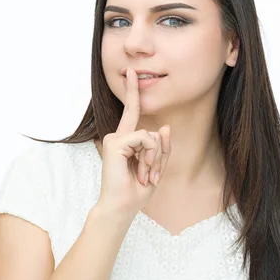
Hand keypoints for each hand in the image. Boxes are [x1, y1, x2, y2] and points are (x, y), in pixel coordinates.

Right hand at [96, 67, 171, 217]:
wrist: (121, 206)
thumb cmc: (136, 191)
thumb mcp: (156, 168)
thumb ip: (162, 147)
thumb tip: (165, 127)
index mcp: (125, 141)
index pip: (132, 112)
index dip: (133, 92)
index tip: (131, 72)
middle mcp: (117, 136)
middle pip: (150, 129)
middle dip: (155, 153)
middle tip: (146, 172)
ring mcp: (114, 138)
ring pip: (152, 136)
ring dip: (154, 159)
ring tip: (144, 177)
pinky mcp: (116, 142)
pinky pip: (145, 138)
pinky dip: (149, 156)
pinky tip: (141, 170)